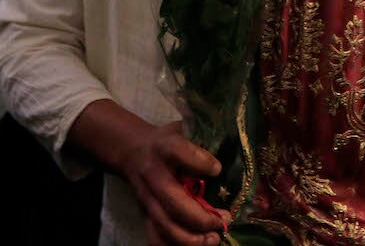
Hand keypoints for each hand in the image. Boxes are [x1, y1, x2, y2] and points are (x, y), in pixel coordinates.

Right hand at [120, 121, 231, 245]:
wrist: (132, 151)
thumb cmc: (167, 141)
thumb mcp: (184, 130)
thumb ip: (204, 140)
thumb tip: (231, 154)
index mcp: (165, 148)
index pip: (179, 152)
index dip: (201, 162)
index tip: (218, 169)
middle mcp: (153, 175)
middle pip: (174, 203)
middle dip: (202, 218)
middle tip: (224, 220)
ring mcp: (147, 199)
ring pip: (165, 227)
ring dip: (191, 239)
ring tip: (213, 239)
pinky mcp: (144, 214)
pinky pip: (156, 238)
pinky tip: (197, 244)